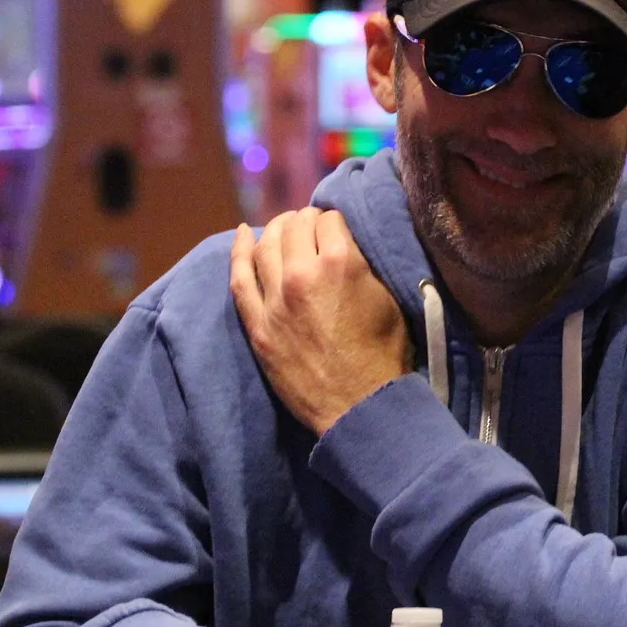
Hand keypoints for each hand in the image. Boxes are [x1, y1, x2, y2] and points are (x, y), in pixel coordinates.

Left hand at [230, 210, 410, 435]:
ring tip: (284, 229)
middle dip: (304, 222)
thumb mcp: (387, 300)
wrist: (359, 406)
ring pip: (265, 245)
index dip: (334, 223)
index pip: (329, 220)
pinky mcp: (258, 324)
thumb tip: (344, 247)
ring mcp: (275, 299)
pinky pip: (240, 278)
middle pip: (294, 226)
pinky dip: (239, 252)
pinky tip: (243, 234)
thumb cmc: (383, 356)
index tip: (336, 231)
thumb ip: (362, 267)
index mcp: (341, 263)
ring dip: (276, 230)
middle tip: (311, 228)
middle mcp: (303, 273)